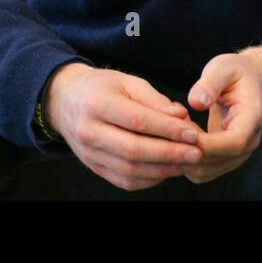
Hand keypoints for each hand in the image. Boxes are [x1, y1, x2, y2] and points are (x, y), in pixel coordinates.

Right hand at [46, 63, 204, 191]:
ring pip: (129, 170)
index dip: (168, 129)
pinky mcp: (93, 167)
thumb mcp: (127, 81)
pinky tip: (168, 170)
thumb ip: (154, 99)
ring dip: (163, 170)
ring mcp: (89, 154)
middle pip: (133, 150)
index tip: (193, 133)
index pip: (138, 120)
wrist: (65, 101)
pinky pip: (123, 180)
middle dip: (169, 154)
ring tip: (188, 163)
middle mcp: (89, 132)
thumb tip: (181, 117)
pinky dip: (149, 179)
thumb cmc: (102, 88)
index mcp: (98, 104)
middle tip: (197, 153)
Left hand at [182, 47, 261, 184]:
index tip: (183, 132)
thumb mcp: (223, 68)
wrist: (252, 83)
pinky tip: (179, 138)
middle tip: (168, 129)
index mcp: (252, 118)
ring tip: (174, 131)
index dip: (207, 143)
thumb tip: (196, 103)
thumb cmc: (237, 73)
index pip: (234, 142)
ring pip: (205, 172)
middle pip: (217, 162)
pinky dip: (184, 160)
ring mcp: (238, 154)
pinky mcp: (224, 159)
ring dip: (183, 157)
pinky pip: (201, 171)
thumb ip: (210, 83)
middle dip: (188, 150)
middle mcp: (249, 142)